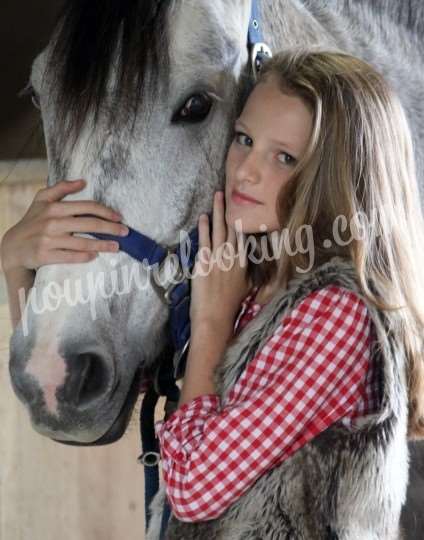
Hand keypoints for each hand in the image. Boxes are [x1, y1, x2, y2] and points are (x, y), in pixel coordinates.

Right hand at [0, 179, 128, 271]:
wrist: (13, 246)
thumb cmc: (32, 221)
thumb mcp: (42, 200)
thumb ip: (61, 188)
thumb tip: (83, 181)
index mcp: (55, 207)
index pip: (86, 207)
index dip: (106, 212)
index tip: (120, 217)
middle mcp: (52, 222)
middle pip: (89, 224)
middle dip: (111, 228)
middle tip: (125, 232)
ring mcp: (49, 240)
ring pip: (82, 242)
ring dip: (102, 245)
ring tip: (116, 247)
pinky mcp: (45, 256)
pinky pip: (70, 257)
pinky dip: (84, 256)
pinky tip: (95, 256)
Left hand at [189, 190, 250, 332]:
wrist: (215, 318)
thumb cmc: (229, 307)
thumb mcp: (247, 290)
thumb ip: (252, 276)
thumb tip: (258, 271)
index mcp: (244, 264)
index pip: (244, 238)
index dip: (242, 221)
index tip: (241, 207)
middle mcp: (233, 258)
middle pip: (234, 229)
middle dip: (231, 210)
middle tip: (229, 192)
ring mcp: (218, 259)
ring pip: (220, 230)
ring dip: (218, 212)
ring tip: (217, 195)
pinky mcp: (204, 263)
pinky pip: (204, 241)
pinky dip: (204, 228)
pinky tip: (203, 217)